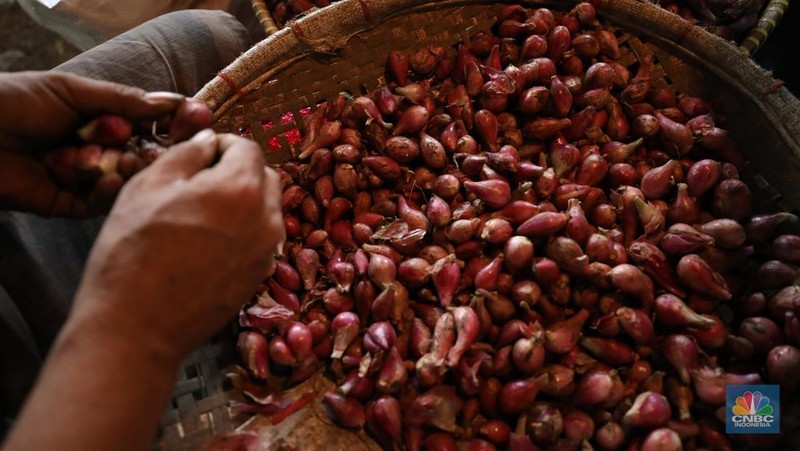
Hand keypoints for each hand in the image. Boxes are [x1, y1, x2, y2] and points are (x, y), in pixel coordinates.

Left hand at [0, 71, 185, 216]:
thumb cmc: (13, 102)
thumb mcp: (71, 91)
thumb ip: (121, 100)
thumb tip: (170, 104)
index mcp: (101, 118)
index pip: (149, 123)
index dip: (174, 122)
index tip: (200, 119)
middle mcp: (98, 149)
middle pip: (145, 154)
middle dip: (160, 150)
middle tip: (176, 148)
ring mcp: (85, 177)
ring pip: (127, 180)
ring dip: (132, 169)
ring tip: (130, 159)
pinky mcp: (68, 203)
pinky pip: (99, 203)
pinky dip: (106, 191)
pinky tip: (107, 177)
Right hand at [68, 130, 284, 360]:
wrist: (138, 327)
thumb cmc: (132, 251)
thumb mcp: (147, 186)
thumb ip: (186, 154)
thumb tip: (209, 140)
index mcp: (242, 188)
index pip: (247, 147)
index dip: (221, 144)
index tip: (198, 153)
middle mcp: (267, 218)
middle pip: (264, 177)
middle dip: (237, 171)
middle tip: (197, 183)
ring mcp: (267, 252)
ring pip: (265, 209)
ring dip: (242, 202)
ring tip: (199, 215)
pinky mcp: (259, 278)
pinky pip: (259, 240)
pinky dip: (242, 231)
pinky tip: (205, 244)